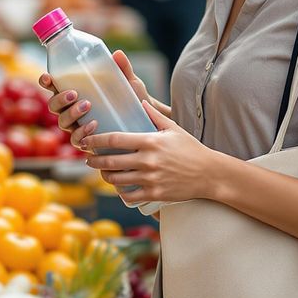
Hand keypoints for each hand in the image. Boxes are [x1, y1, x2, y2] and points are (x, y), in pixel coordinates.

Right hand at [41, 50, 168, 149]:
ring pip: (62, 122)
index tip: (48, 77)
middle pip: (53, 105)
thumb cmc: (131, 99)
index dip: (46, 81)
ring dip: (71, 114)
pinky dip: (81, 133)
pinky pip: (76, 140)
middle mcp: (71, 109)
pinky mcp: (86, 141)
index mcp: (76, 91)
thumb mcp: (129, 83)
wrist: (145, 122)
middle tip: (74, 94)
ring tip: (87, 106)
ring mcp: (77, 126)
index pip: (54, 86)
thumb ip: (123, 69)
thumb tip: (118, 54)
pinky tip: (93, 125)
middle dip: (60, 99)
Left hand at [83, 100, 217, 204]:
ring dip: (104, 176)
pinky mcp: (154, 194)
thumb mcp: (174, 129)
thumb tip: (140, 102)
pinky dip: (120, 192)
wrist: (209, 174)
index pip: (114, 140)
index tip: (87, 141)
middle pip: (110, 161)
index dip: (96, 140)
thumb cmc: (191, 149)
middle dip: (94, 160)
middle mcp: (147, 160)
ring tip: (102, 172)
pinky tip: (119, 187)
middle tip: (88, 158)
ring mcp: (150, 179)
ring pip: (116, 179)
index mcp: (150, 141)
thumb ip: (155, 115)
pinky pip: (128, 195)